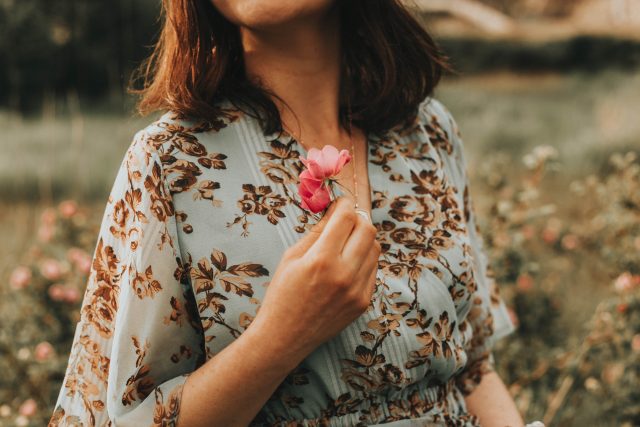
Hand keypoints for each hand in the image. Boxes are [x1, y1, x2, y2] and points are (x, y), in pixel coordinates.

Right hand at [252, 196, 380, 357]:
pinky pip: (373, 270)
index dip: (344, 204)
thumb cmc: (282, 294)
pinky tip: (347, 263)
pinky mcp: (363, 302)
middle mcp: (344, 274)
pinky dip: (363, 260)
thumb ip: (316, 232)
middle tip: (344, 220)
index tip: (340, 203)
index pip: (346, 218)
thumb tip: (335, 211)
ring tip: (345, 242)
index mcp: (321, 260)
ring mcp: (357, 290)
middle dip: (357, 219)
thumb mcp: (291, 257)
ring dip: (362, 239)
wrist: (285, 337)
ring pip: (375, 249)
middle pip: (368, 230)